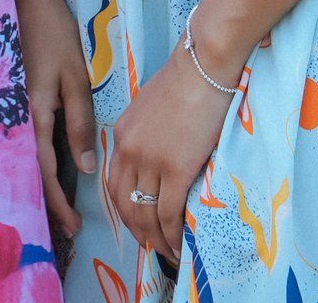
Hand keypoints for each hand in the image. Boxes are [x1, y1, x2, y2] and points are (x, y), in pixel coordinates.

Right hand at [16, 0, 96, 235]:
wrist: (31, 3)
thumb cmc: (55, 38)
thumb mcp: (74, 79)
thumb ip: (79, 122)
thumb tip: (85, 168)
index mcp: (36, 118)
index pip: (47, 172)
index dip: (59, 202)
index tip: (73, 228)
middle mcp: (26, 121)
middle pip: (37, 172)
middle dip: (51, 203)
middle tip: (69, 231)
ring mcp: (25, 112)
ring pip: (36, 160)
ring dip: (49, 186)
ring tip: (65, 210)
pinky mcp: (30, 102)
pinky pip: (38, 142)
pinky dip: (49, 163)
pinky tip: (60, 170)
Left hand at [104, 42, 235, 262]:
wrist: (204, 65)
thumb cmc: (186, 79)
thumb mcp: (152, 106)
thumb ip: (147, 133)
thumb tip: (158, 154)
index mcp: (122, 134)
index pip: (114, 184)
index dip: (124, 210)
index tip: (138, 224)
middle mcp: (129, 151)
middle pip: (124, 204)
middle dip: (137, 231)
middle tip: (152, 245)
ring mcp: (150, 161)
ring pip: (145, 214)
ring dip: (155, 240)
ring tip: (168, 253)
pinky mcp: (175, 168)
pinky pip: (168, 213)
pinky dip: (172, 235)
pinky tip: (180, 246)